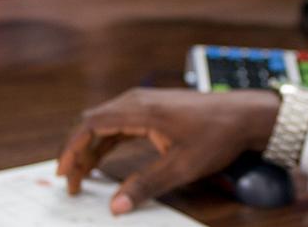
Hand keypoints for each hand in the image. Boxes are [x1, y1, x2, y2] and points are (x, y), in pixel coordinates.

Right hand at [56, 88, 279, 214]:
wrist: (244, 115)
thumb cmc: (216, 134)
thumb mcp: (181, 166)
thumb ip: (146, 185)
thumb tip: (117, 207)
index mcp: (139, 109)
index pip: (90, 125)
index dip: (71, 148)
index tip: (63, 172)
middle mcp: (136, 100)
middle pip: (92, 123)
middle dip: (77, 152)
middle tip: (70, 181)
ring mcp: (144, 103)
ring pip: (104, 124)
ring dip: (90, 149)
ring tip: (82, 177)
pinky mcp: (152, 109)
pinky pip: (118, 124)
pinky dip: (106, 142)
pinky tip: (101, 161)